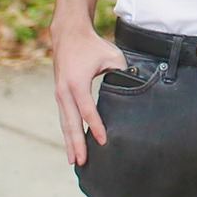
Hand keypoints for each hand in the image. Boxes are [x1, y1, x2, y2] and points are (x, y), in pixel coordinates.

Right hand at [51, 22, 128, 164]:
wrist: (69, 34)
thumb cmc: (92, 46)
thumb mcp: (112, 55)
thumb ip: (123, 72)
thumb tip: (136, 86)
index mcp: (77, 83)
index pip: (87, 110)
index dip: (95, 127)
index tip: (103, 141)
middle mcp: (64, 92)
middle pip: (71, 123)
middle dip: (76, 143)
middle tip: (81, 162)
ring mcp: (59, 94)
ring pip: (65, 123)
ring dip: (69, 142)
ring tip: (74, 160)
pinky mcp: (60, 94)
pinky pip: (64, 117)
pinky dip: (68, 132)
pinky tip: (72, 144)